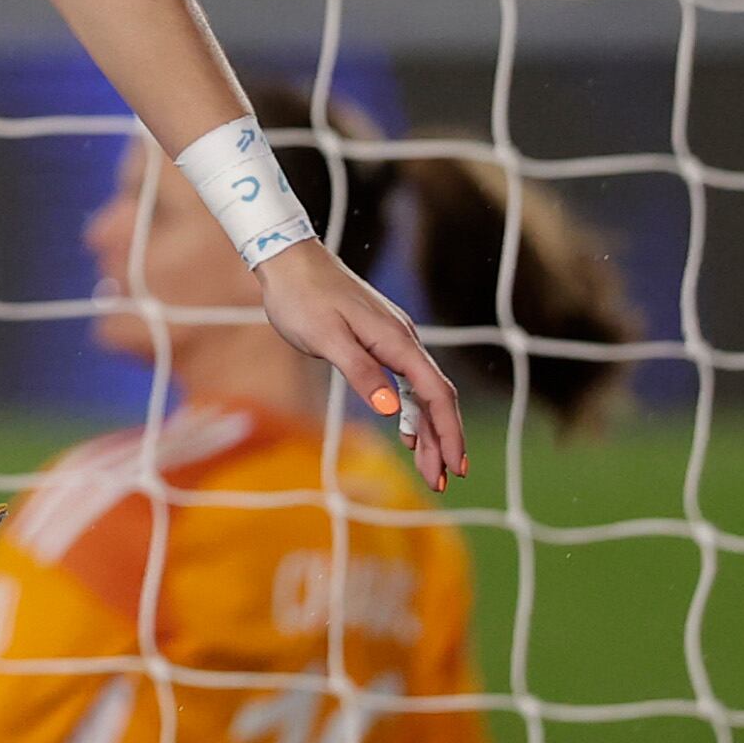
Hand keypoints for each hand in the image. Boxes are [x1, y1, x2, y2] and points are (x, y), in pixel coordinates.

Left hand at [257, 237, 468, 488]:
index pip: (436, 395)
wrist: (288, 259)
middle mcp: (403, 340)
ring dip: (427, 431)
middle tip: (442, 483)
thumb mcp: (326, 339)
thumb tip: (393, 411)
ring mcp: (393, 339)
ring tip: (430, 467)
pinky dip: (411, 410)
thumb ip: (360, 372)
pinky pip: (406, 381)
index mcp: (397, 341)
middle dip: (442, 442)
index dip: (449, 432)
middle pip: (434, 399)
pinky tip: (408, 431)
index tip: (455, 467)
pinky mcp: (378, 339)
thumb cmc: (302, 298)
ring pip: (420, 392)